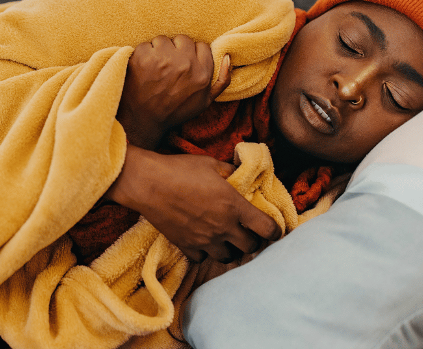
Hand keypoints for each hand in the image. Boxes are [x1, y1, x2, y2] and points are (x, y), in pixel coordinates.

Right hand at [106, 145, 280, 262]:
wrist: (147, 182)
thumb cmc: (179, 169)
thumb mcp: (210, 163)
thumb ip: (230, 171)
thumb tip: (241, 172)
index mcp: (234, 206)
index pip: (268, 229)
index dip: (275, 230)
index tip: (272, 228)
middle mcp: (223, 227)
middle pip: (251, 247)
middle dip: (253, 240)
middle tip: (247, 231)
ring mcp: (204, 239)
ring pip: (228, 258)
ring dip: (230, 249)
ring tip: (225, 237)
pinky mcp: (186, 246)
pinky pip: (202, 259)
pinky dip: (205, 253)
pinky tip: (202, 240)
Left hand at [117, 35, 231, 148]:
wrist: (144, 120)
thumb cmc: (175, 111)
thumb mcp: (205, 102)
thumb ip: (222, 81)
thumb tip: (228, 57)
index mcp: (202, 74)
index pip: (201, 46)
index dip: (192, 54)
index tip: (184, 64)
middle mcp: (184, 64)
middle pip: (183, 40)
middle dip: (176, 50)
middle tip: (168, 66)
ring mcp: (162, 59)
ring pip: (163, 40)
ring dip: (159, 50)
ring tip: (155, 68)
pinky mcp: (143, 57)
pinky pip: (145, 45)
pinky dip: (143, 54)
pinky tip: (143, 69)